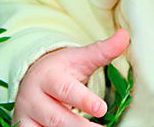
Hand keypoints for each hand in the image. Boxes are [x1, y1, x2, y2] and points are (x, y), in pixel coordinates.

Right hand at [13, 28, 129, 126]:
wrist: (32, 79)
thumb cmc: (61, 70)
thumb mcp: (80, 59)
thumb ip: (103, 51)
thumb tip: (125, 36)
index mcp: (49, 77)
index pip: (66, 90)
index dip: (84, 100)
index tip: (102, 109)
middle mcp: (34, 98)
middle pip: (58, 117)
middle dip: (80, 126)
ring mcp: (28, 116)